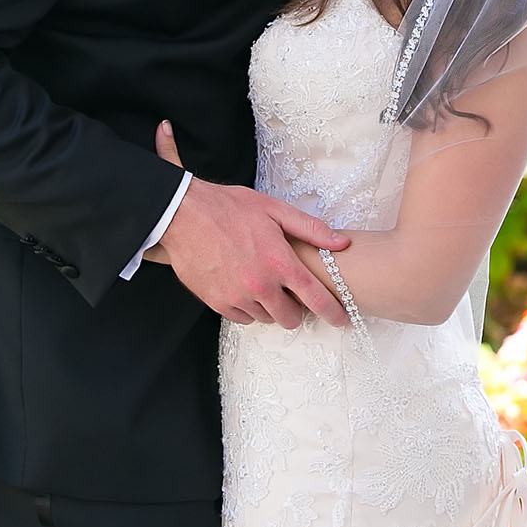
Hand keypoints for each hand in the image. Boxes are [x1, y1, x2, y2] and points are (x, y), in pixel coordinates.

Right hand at [151, 119, 351, 328]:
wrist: (185, 214)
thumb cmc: (230, 207)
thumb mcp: (275, 209)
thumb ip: (311, 229)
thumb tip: (341, 244)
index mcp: (279, 262)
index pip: (315, 298)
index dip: (332, 312)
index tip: (341, 319)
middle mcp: (260, 285)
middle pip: (290, 317)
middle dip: (295, 309)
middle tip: (290, 293)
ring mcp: (237, 296)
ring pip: (265, 318)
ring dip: (269, 307)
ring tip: (263, 284)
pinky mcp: (217, 302)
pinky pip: (242, 318)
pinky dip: (248, 308)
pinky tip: (244, 288)